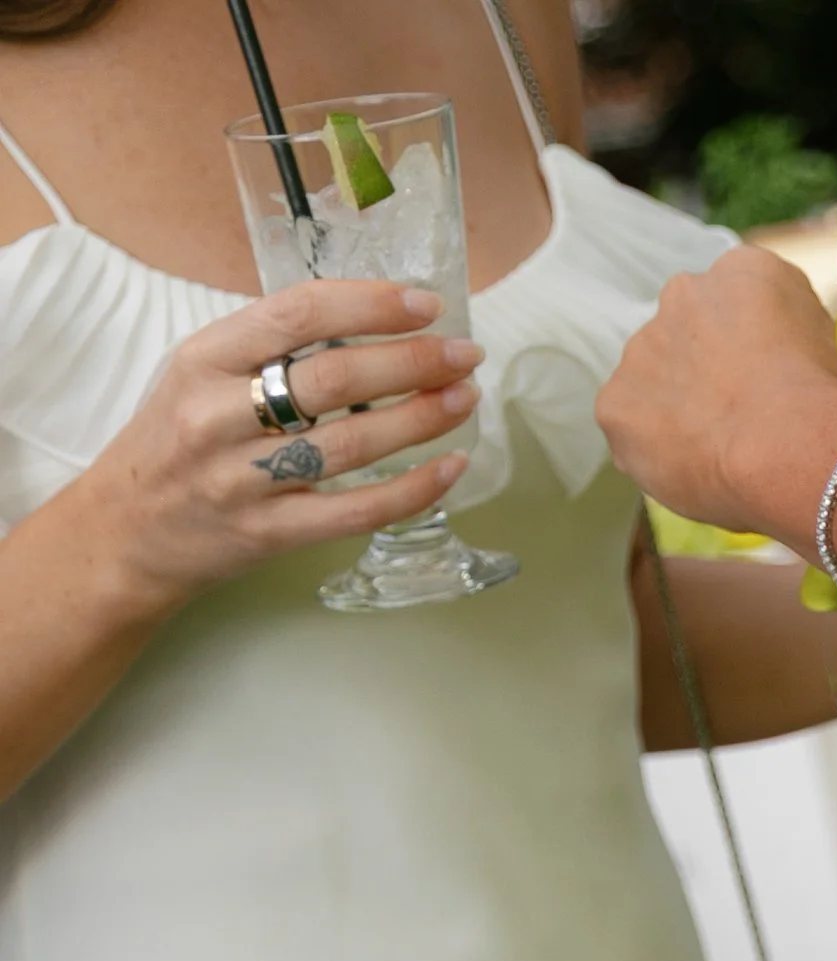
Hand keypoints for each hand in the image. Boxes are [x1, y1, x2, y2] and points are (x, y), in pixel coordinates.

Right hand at [70, 278, 483, 617]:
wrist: (125, 531)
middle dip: (413, 361)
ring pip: (353, 443)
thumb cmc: (173, 442)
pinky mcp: (268, 534)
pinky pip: (355, 511)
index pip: (300, 315)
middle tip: (464, 354)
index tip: (426, 304)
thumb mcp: (199, 373)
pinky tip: (450, 467)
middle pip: (336, 379)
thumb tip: (365, 323)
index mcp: (205, 358)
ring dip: (423, 418)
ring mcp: (244, 479)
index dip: (371, 305)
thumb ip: (266, 347)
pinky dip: (412, 490)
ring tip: (464, 398)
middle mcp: (220, 415)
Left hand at [598, 244, 836, 549]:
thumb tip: (786, 358)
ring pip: (657, 384)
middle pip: (689, 338)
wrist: (796, 448)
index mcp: (743, 270)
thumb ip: (794, 334)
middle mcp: (684, 293)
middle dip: (708, 376)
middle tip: (744, 425)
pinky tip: (697, 472)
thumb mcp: (832, 342)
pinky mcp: (616, 404)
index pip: (736, 310)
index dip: (753, 356)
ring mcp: (642, 347)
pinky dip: (656, 454)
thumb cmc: (831, 406)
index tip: (771, 390)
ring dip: (680, 412)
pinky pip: (633, 433)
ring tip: (724, 456)